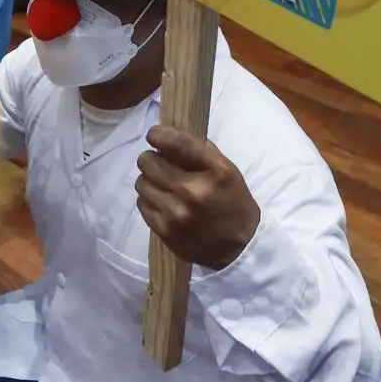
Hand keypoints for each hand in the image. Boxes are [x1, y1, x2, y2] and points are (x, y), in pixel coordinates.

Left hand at [136, 125, 260, 271]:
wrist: (239, 247)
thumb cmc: (231, 200)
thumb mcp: (226, 169)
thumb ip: (198, 149)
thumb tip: (165, 134)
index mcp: (215, 172)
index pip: (176, 143)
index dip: (159, 135)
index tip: (155, 135)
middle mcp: (193, 192)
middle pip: (148, 161)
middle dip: (152, 159)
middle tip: (162, 165)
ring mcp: (176, 214)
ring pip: (141, 182)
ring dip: (150, 181)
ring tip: (165, 186)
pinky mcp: (164, 230)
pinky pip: (142, 203)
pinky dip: (150, 199)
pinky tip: (165, 203)